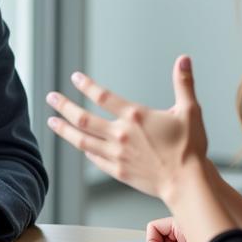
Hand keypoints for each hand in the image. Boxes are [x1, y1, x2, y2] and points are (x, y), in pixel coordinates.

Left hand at [46, 56, 207, 202]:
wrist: (186, 182)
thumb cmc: (190, 148)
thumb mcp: (189, 110)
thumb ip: (183, 83)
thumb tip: (184, 59)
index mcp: (135, 116)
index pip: (103, 96)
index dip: (86, 85)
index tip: (74, 78)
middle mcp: (121, 134)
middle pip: (84, 118)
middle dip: (64, 106)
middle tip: (51, 98)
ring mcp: (116, 154)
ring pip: (82, 140)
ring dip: (65, 130)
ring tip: (51, 122)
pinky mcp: (118, 171)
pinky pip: (95, 159)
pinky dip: (85, 151)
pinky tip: (80, 147)